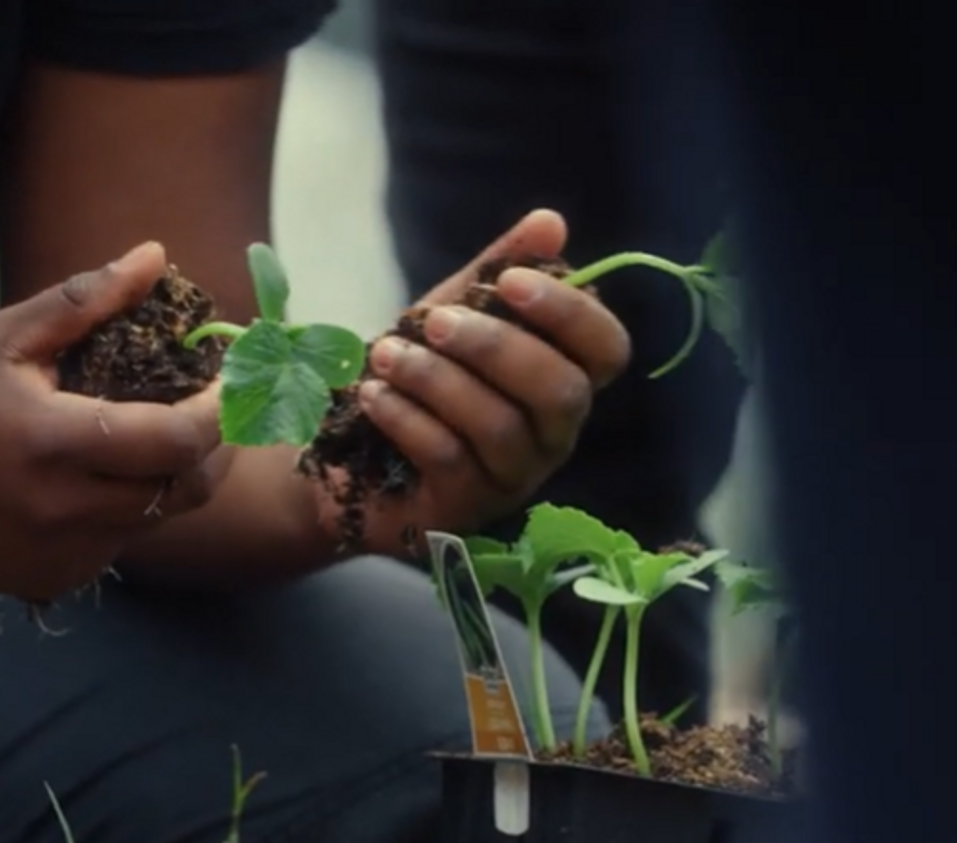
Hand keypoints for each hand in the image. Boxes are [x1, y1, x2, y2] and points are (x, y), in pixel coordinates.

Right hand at [0, 242, 222, 599]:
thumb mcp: (6, 336)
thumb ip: (86, 299)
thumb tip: (155, 256)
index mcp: (56, 442)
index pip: (176, 441)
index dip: (218, 414)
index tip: (229, 385)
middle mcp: (65, 509)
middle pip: (182, 490)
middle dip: (209, 451)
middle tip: (212, 415)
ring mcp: (59, 555)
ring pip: (152, 522)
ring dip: (165, 482)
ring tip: (150, 440)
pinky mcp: (50, 582)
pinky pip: (115, 548)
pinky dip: (122, 515)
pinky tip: (96, 483)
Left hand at [331, 208, 629, 549]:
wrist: (349, 454)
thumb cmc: (422, 378)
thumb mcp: (454, 314)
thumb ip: (499, 271)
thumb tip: (550, 221)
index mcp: (565, 380)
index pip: (608, 350)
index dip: (569, 313)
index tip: (510, 280)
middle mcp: (553, 435)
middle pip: (560, 392)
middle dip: (496, 347)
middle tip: (435, 320)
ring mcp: (512, 478)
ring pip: (499, 426)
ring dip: (438, 380)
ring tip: (386, 353)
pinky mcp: (464, 507)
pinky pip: (448, 458)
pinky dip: (407, 418)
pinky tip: (372, 393)